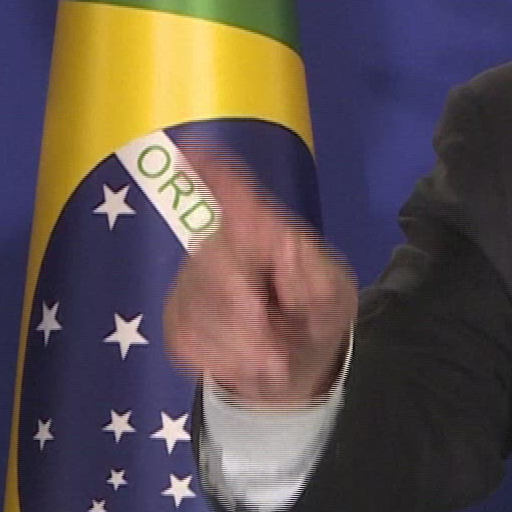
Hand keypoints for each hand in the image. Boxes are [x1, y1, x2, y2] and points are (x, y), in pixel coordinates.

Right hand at [163, 145, 356, 407]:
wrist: (296, 364)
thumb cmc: (318, 313)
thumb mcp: (334, 294)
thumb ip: (315, 275)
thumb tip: (284, 250)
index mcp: (264, 230)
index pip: (235, 192)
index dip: (212, 170)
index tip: (189, 147)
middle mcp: (220, 246)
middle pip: (214, 266)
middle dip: (246, 314)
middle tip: (278, 349)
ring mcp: (192, 283)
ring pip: (201, 312)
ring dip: (243, 347)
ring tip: (275, 354)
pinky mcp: (177, 319)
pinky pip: (190, 342)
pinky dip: (226, 362)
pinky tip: (249, 360)